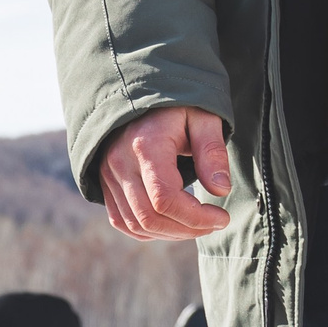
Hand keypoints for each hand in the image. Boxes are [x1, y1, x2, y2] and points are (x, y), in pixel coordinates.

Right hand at [98, 106, 231, 240]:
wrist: (137, 93)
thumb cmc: (176, 105)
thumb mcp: (202, 118)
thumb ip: (212, 152)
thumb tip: (221, 190)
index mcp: (146, 146)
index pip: (165, 199)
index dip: (196, 217)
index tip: (222, 218)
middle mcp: (120, 164)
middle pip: (149, 217)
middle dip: (187, 229)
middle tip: (214, 224)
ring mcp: (109, 176)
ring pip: (136, 224)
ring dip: (170, 233)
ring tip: (197, 225)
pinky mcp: (105, 184)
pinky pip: (123, 221)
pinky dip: (149, 231)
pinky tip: (172, 224)